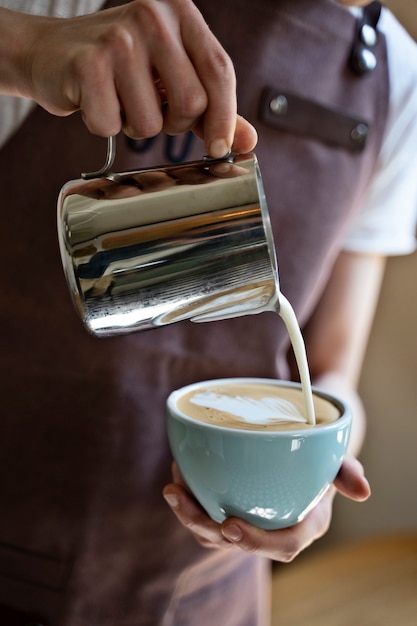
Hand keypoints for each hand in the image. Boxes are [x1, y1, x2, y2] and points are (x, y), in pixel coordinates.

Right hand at [3, 1, 256, 155]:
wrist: (50, 52)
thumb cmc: (119, 66)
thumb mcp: (171, 73)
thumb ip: (211, 104)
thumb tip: (249, 141)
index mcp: (180, 12)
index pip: (220, 70)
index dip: (224, 117)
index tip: (220, 148)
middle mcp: (152, 16)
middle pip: (191, 102)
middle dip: (174, 123)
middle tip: (152, 109)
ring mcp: (118, 38)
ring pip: (151, 123)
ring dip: (135, 126)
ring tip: (119, 99)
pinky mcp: (88, 64)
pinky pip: (112, 126)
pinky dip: (104, 125)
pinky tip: (94, 101)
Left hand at [163, 455, 369, 561]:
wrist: (309, 443)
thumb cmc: (323, 452)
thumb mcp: (339, 457)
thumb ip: (347, 471)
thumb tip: (362, 491)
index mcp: (304, 524)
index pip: (284, 545)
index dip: (256, 542)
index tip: (230, 526)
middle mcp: (274, 528)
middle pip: (236, 542)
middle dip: (201, 524)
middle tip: (176, 496)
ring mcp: (252, 519)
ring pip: (214, 533)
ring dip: (188, 514)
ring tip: (172, 487)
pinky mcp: (234, 506)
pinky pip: (208, 512)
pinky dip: (191, 497)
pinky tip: (180, 471)